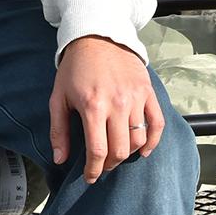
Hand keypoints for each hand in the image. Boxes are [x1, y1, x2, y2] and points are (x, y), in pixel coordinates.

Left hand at [49, 34, 164, 184]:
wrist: (98, 37)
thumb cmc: (75, 68)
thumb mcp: (58, 97)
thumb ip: (59, 130)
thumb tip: (60, 159)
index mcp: (93, 106)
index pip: (98, 151)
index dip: (94, 170)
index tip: (90, 177)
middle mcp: (117, 104)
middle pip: (119, 150)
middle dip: (109, 165)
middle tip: (102, 166)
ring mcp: (135, 98)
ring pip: (138, 140)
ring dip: (127, 154)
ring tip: (116, 155)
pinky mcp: (148, 92)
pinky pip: (157, 124)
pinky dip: (152, 142)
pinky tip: (143, 151)